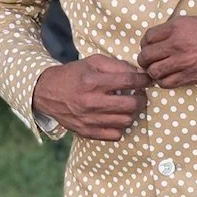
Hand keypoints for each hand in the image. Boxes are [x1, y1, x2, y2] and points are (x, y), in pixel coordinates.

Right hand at [32, 54, 147, 139]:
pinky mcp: (87, 132)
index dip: (143, 80)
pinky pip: (115, 135)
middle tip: (139, 95)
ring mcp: (89, 120)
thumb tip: (138, 73)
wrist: (48, 92)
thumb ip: (117, 65)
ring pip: (126, 121)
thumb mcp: (93, 62)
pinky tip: (116, 118)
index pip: (128, 81)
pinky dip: (120, 127)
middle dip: (141, 98)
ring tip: (127, 106)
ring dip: (132, 113)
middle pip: (131, 105)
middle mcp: (91, 102)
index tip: (148, 80)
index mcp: (93, 82)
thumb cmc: (74, 75)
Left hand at [139, 14, 196, 88]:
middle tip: (151, 62)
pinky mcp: (193, 76)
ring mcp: (185, 62)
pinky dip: (165, 82)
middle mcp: (178, 44)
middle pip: (146, 56)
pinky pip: (168, 83)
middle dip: (146, 60)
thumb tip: (160, 40)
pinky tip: (170, 78)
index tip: (150, 48)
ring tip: (160, 71)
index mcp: (177, 27)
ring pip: (154, 72)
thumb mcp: (195, 21)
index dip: (146, 44)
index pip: (148, 37)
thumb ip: (176, 30)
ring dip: (154, 73)